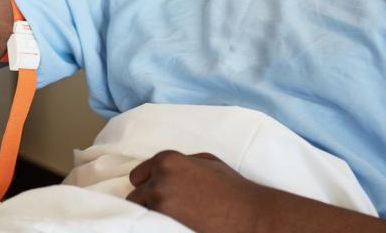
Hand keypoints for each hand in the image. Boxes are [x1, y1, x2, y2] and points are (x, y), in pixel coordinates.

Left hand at [127, 151, 261, 232]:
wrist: (250, 214)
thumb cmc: (232, 188)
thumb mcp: (207, 161)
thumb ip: (182, 162)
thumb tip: (164, 168)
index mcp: (167, 160)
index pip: (138, 175)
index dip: (149, 185)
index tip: (159, 193)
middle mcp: (159, 178)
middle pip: (136, 194)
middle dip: (148, 200)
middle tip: (167, 208)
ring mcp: (160, 201)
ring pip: (141, 211)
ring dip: (152, 213)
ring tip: (171, 217)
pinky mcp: (165, 222)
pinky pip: (150, 225)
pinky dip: (158, 225)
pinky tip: (171, 225)